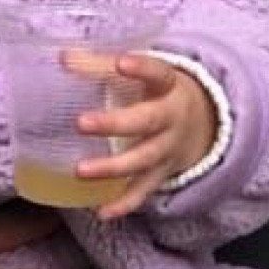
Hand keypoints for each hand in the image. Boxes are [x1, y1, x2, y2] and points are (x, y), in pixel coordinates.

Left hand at [71, 52, 216, 220]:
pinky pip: (144, 191)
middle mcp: (172, 119)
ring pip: (143, 159)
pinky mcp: (162, 174)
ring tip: (81, 171)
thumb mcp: (143, 74)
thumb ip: (102, 65)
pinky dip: (125, 203)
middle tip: (82, 123)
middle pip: (147, 121)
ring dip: (113, 168)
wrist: (203, 123)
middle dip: (115, 124)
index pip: (159, 73)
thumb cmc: (159, 92)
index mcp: (169, 86)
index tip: (121, 63)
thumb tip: (64, 57)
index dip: (142, 68)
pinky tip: (102, 211)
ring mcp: (169, 149)